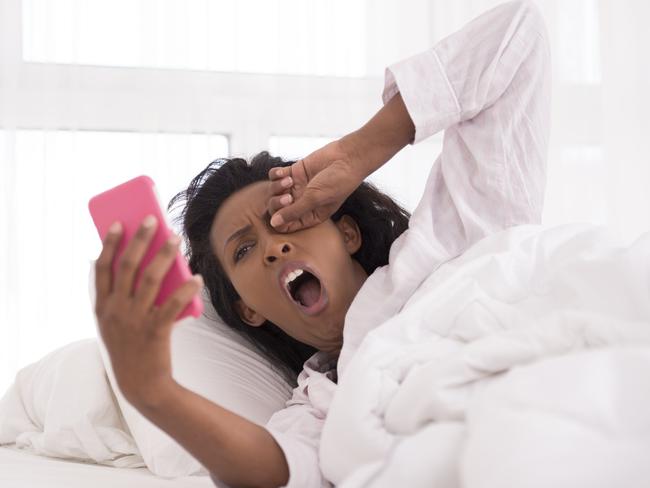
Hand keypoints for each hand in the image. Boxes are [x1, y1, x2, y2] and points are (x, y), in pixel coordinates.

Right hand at [94, 216, 202, 405]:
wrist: (142, 385)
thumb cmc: (131, 348)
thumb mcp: (117, 323)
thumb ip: (124, 298)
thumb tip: (147, 265)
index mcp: (102, 307)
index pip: (102, 268)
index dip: (109, 243)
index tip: (117, 223)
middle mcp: (115, 310)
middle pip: (127, 265)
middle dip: (140, 238)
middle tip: (152, 219)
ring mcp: (134, 320)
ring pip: (150, 278)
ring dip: (164, 254)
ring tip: (175, 238)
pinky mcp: (155, 330)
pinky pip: (172, 304)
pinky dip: (186, 289)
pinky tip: (196, 277)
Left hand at [266, 137, 365, 232]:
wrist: (347, 158)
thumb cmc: (337, 182)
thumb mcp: (315, 199)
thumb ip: (294, 212)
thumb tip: (274, 224)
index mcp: (310, 216)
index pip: (287, 226)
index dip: (280, 222)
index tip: (282, 214)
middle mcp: (302, 203)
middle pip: (277, 209)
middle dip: (277, 203)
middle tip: (288, 197)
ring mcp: (298, 187)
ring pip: (274, 192)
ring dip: (276, 187)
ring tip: (289, 180)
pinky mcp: (295, 172)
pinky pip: (276, 176)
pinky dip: (276, 175)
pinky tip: (285, 173)